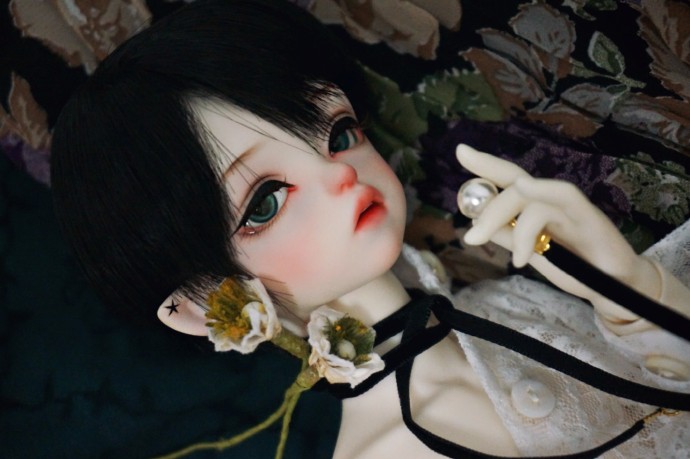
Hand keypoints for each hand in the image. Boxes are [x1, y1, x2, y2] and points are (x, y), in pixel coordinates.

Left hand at [455, 144, 660, 322]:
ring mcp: (572, 206)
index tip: (461, 150)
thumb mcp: (534, 255)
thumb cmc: (576, 269)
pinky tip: (521, 223)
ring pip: (531, 194)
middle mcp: (553, 201)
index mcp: (538, 207)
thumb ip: (508, 237)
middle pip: (515, 185)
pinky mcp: (591, 217)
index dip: (486, 164)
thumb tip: (475, 222)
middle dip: (487, 207)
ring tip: (495, 245)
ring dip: (506, 217)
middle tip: (472, 237)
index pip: (509, 179)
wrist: (617, 290)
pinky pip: (563, 197)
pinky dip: (537, 204)